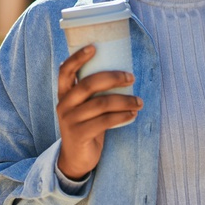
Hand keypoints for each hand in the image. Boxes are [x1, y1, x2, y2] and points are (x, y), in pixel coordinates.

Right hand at [56, 45, 143, 179]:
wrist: (76, 158)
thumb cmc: (87, 124)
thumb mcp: (85, 106)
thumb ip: (94, 91)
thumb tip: (124, 71)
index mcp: (64, 93)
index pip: (66, 70)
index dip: (78, 57)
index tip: (94, 46)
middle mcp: (64, 104)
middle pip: (88, 84)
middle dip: (113, 78)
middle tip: (131, 77)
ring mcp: (70, 120)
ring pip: (101, 103)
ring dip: (125, 100)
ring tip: (140, 101)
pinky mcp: (79, 135)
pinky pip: (105, 121)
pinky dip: (122, 116)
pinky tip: (133, 114)